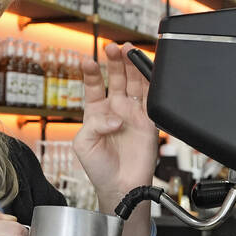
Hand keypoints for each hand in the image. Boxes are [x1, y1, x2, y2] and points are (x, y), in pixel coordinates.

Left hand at [73, 42, 158, 214]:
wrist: (119, 187)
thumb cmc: (98, 168)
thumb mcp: (83, 144)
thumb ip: (94, 125)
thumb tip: (115, 117)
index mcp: (96, 112)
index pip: (94, 86)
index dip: (91, 73)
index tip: (87, 61)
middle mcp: (116, 110)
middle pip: (116, 78)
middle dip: (114, 62)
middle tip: (112, 48)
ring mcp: (133, 115)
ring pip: (135, 83)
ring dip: (132, 66)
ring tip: (128, 50)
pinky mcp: (148, 123)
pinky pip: (152, 100)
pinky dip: (151, 84)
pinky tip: (147, 71)